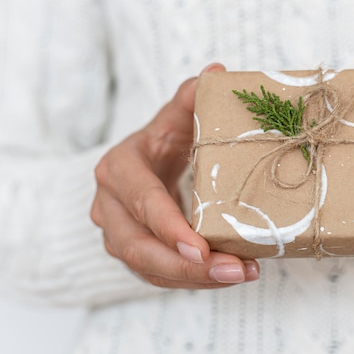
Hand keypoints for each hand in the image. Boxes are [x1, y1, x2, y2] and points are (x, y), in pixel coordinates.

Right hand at [91, 64, 259, 288]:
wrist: (145, 163)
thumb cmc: (164, 138)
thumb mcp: (175, 117)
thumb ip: (191, 98)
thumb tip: (216, 73)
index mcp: (119, 169)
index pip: (141, 202)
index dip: (168, 226)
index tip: (202, 246)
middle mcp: (109, 206)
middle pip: (141, 247)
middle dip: (188, 265)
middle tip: (235, 271)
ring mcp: (118, 234)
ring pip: (150, 269)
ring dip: (196, 278)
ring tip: (242, 275)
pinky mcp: (134, 253)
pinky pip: (160, 276)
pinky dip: (194, 280)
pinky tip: (231, 276)